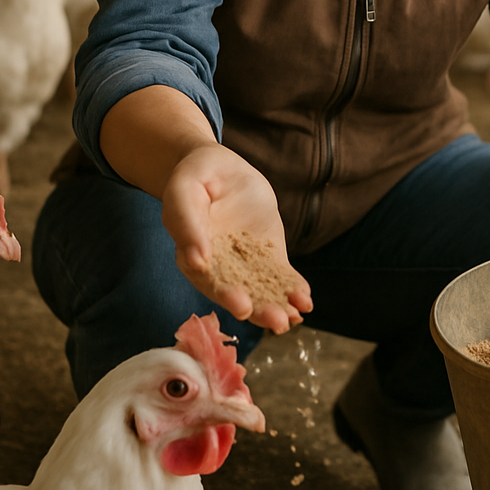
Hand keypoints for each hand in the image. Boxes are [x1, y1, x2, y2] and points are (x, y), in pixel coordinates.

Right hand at [161, 143, 313, 332]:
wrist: (219, 167)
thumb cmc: (194, 177)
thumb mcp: (184, 191)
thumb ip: (187, 223)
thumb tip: (198, 262)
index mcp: (193, 257)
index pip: (210, 282)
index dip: (226, 295)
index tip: (242, 306)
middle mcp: (220, 268)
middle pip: (239, 293)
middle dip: (260, 309)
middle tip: (278, 322)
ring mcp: (246, 262)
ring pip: (262, 289)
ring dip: (279, 304)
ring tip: (296, 315)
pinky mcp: (267, 253)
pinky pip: (280, 274)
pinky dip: (292, 286)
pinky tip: (305, 298)